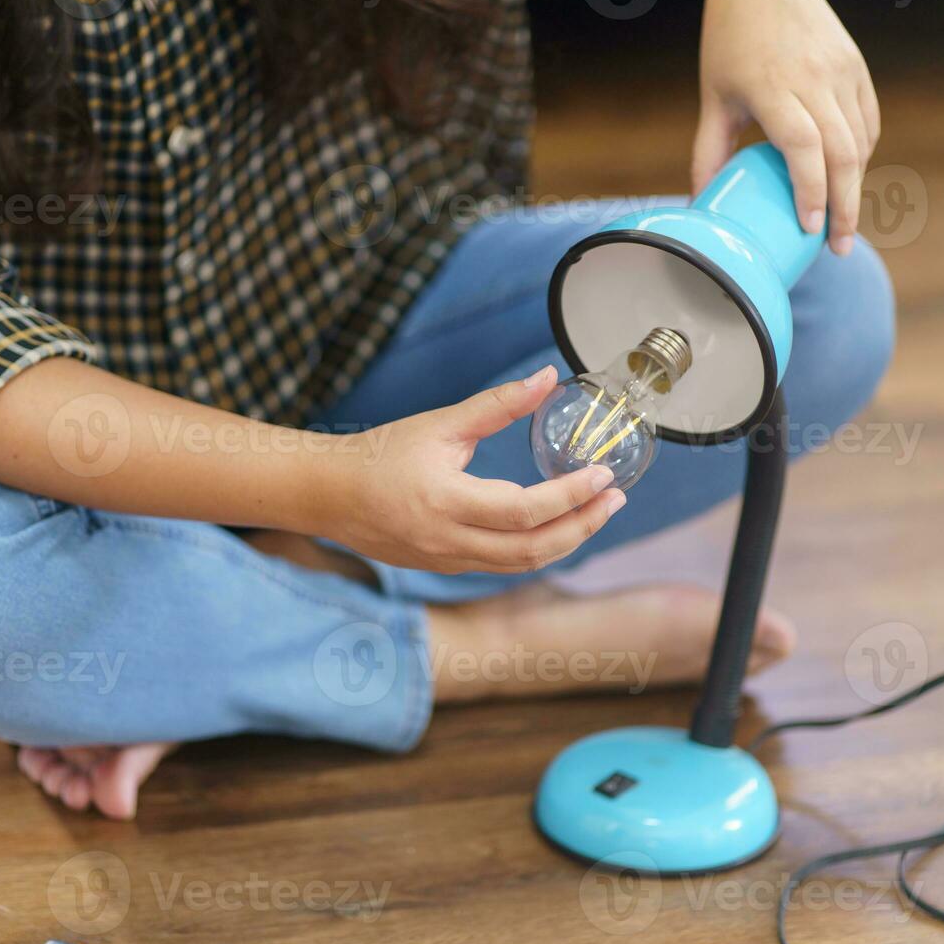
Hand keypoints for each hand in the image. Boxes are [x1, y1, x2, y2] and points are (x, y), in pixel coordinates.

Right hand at [322, 366, 626, 574]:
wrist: (329, 494)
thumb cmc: (382, 454)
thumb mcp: (441, 423)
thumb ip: (497, 405)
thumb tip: (547, 377)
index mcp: (447, 502)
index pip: (525, 510)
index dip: (571, 496)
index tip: (603, 475)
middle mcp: (450, 541)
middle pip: (533, 549)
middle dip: (583, 526)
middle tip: (614, 498)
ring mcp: (448, 560)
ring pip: (521, 564)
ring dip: (566, 541)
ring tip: (596, 512)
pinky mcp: (446, 567)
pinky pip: (503, 566)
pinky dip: (537, 548)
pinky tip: (556, 526)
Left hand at [692, 0, 879, 255]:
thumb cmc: (731, 39)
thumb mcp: (713, 96)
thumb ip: (709, 151)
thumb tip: (700, 202)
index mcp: (772, 86)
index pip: (802, 147)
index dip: (810, 191)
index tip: (810, 228)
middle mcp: (814, 78)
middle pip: (841, 153)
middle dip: (844, 207)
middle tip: (838, 247)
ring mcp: (841, 71)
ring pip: (859, 141)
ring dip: (854, 186)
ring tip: (841, 223)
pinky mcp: (857, 67)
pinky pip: (867, 122)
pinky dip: (861, 155)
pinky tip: (848, 180)